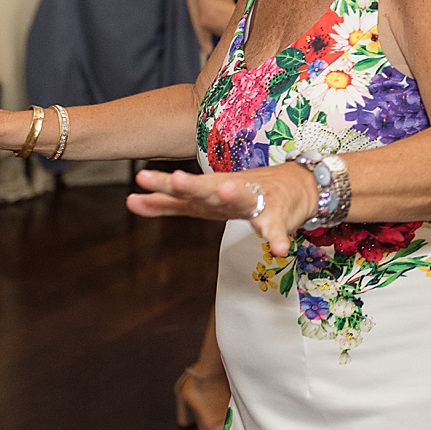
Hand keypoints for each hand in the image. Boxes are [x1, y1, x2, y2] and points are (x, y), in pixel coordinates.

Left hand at [127, 163, 317, 257]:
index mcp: (210, 191)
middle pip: (208, 189)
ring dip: (234, 195)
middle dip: (193, 185)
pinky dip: (278, 238)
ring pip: (243, 199)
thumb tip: (130, 201)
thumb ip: (168, 203)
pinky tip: (278, 250)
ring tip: (223, 189)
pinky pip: (278, 229)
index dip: (163, 186)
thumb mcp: (204, 199)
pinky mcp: (280, 216)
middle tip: (176, 179)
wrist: (300, 184)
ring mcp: (256, 202)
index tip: (141, 179)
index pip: (182, 190)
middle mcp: (230, 192)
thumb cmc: (244, 192)